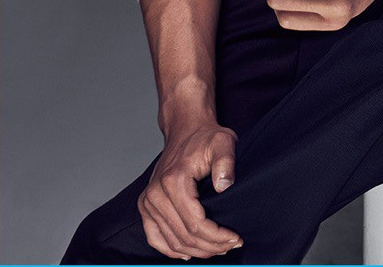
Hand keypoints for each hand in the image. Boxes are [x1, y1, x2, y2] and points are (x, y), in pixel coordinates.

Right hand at [137, 119, 243, 259]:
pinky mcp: (146, 205)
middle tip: (232, 245)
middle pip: (184, 236)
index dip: (218, 236)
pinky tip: (188, 252)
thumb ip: (226, 162)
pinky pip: (155, 237)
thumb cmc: (205, 137)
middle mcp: (155, 194)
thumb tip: (224, 186)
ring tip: (218, 248)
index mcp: (173, 181)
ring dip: (196, 251)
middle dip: (211, 246)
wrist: (186, 129)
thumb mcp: (223, 142)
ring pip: (172, 241)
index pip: (196, 224)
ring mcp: (148, 201)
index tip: (236, 238)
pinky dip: (170, 250)